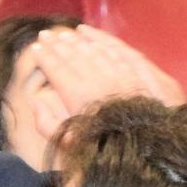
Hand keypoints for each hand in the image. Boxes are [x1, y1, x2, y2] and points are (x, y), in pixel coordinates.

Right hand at [24, 26, 186, 143]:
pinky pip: (116, 50)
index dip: (45, 57)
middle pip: (74, 56)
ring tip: (66, 34)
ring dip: (77, 40)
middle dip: (58, 44)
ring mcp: (119, 74)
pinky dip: (102, 40)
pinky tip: (93, 36)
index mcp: (78, 97)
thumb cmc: (107, 152)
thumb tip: (37, 101)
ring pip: (94, 50)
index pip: (57, 69)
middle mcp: (97, 80)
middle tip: (46, 35)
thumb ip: (49, 125)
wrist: (150, 151)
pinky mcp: (137, 72)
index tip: (36, 46)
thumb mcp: (72, 147)